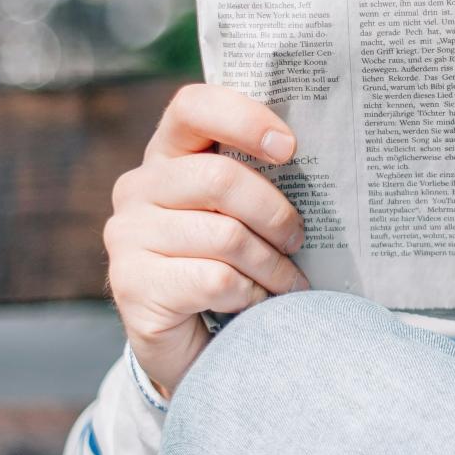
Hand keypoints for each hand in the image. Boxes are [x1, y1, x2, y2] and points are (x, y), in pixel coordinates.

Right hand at [105, 84, 309, 394]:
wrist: (192, 347)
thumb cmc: (229, 267)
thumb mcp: (242, 216)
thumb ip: (259, 181)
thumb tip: (327, 159)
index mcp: (167, 156)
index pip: (193, 106)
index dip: (244, 119)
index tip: (290, 148)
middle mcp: (137, 188)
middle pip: (220, 178)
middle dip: (275, 213)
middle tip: (298, 240)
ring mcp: (127, 236)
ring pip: (226, 236)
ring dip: (272, 266)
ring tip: (287, 284)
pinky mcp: (132, 284)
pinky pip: (216, 279)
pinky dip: (250, 296)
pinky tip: (254, 305)